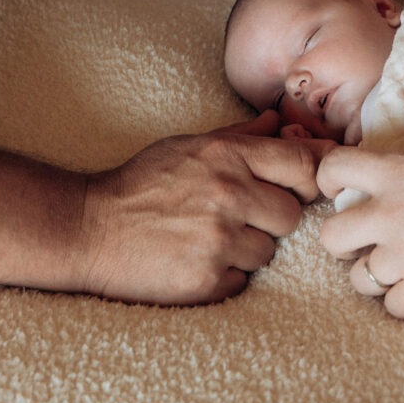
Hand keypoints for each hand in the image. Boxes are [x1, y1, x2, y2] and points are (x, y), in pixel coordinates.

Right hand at [77, 111, 326, 304]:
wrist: (92, 228)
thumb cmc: (143, 182)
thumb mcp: (189, 145)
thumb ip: (240, 135)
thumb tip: (281, 122)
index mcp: (227, 156)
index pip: (303, 164)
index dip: (310, 175)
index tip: (302, 183)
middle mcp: (229, 195)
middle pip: (293, 213)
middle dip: (273, 215)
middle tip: (241, 213)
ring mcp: (220, 240)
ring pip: (269, 250)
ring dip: (248, 246)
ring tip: (211, 235)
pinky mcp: (208, 280)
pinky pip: (244, 280)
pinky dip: (227, 272)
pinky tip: (198, 257)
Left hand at [317, 83, 403, 316]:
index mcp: (394, 171)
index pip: (332, 169)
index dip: (328, 178)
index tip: (338, 187)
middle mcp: (392, 214)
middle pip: (330, 236)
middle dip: (340, 239)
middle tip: (359, 237)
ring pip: (358, 279)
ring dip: (370, 274)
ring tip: (389, 266)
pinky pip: (393, 308)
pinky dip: (401, 302)